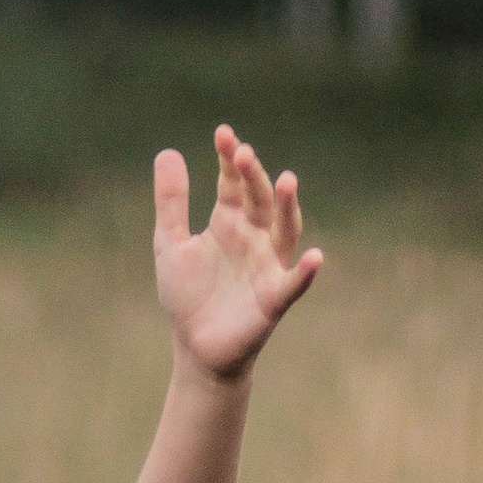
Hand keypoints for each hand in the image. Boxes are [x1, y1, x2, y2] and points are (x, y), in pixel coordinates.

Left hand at [153, 131, 322, 380]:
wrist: (195, 349)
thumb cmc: (188, 296)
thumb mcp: (170, 244)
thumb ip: (171, 202)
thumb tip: (167, 151)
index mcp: (228, 222)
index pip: (233, 183)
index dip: (229, 160)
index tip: (223, 133)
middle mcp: (253, 238)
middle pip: (259, 200)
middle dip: (253, 176)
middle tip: (243, 152)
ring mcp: (267, 266)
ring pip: (284, 231)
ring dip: (287, 207)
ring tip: (287, 180)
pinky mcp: (273, 300)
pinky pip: (294, 283)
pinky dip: (306, 272)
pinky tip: (315, 256)